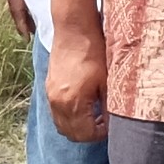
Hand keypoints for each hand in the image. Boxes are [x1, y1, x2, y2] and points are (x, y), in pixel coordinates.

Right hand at [45, 20, 109, 145]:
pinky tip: (83, 105)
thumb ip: (109, 105)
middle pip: (71, 134)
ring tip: (95, 116)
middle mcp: (58, 103)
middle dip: (88, 134)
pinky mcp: (49, 87)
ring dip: (77, 126)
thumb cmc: (93, 51)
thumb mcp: (106, 80)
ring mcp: (50, 95)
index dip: (100, 134)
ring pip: (61, 125)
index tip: (111, 127)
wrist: (73, 29)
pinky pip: (56, 112)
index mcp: (73, 102)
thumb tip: (114, 123)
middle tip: (104, 124)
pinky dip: (69, 116)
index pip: (85, 134)